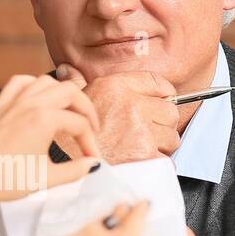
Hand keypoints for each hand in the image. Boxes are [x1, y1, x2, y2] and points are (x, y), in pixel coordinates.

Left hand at [0, 73, 100, 202]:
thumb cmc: (6, 179)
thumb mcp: (46, 178)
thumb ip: (75, 170)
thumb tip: (93, 165)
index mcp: (45, 119)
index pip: (79, 125)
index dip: (90, 143)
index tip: (91, 159)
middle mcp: (31, 102)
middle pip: (70, 93)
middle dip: (86, 110)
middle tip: (91, 128)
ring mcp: (14, 99)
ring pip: (47, 82)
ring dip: (63, 94)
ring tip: (69, 111)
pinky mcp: (0, 103)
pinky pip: (22, 82)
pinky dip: (36, 85)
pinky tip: (40, 98)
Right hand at [52, 63, 179, 164]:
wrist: (63, 165)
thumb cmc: (65, 136)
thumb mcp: (72, 102)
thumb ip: (78, 83)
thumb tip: (68, 70)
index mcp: (116, 87)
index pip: (158, 83)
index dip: (162, 95)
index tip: (159, 103)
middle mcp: (131, 106)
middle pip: (170, 111)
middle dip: (161, 124)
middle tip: (144, 132)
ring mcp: (141, 132)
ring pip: (172, 137)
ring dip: (160, 145)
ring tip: (138, 149)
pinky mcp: (147, 157)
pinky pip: (166, 160)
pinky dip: (157, 164)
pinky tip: (139, 164)